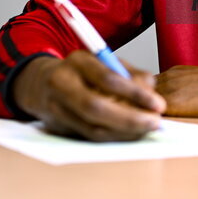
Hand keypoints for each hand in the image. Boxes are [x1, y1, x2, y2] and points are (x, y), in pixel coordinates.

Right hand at [12, 51, 165, 141]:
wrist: (39, 84)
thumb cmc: (80, 71)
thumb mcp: (103, 61)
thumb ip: (129, 72)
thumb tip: (151, 90)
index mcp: (77, 61)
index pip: (107, 78)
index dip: (135, 94)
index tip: (158, 104)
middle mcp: (63, 83)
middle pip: (96, 107)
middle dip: (131, 119)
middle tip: (155, 122)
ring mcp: (57, 108)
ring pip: (93, 128)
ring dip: (126, 132)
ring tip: (147, 128)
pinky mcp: (59, 127)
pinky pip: (90, 137)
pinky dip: (114, 137)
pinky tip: (132, 133)